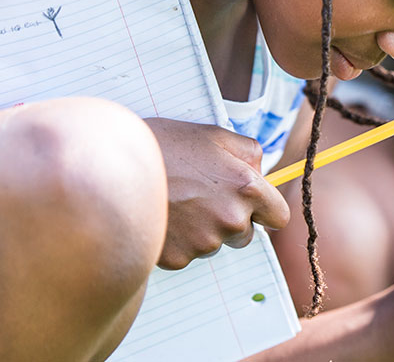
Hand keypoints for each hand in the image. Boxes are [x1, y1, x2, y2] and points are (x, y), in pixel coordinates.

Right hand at [144, 117, 290, 268]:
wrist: (114, 168)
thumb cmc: (163, 146)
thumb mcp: (212, 135)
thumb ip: (248, 152)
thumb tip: (261, 169)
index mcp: (246, 188)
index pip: (279, 217)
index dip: (265, 210)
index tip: (254, 207)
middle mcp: (231, 219)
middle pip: (245, 234)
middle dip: (230, 220)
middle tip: (201, 197)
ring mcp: (204, 242)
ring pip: (214, 243)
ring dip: (202, 230)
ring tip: (175, 203)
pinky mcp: (179, 258)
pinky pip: (187, 254)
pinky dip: (177, 240)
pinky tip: (162, 217)